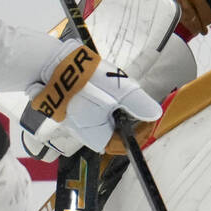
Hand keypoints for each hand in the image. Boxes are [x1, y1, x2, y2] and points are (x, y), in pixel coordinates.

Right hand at [21, 44, 162, 156]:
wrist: (54, 68)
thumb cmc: (87, 83)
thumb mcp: (121, 92)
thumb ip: (140, 105)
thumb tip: (156, 115)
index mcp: (99, 139)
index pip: (126, 143)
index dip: (142, 131)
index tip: (150, 116)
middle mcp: (88, 135)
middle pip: (117, 131)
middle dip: (129, 118)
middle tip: (135, 100)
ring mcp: (80, 122)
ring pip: (107, 119)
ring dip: (117, 108)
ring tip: (119, 91)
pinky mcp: (75, 109)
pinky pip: (95, 109)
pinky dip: (104, 100)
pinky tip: (104, 87)